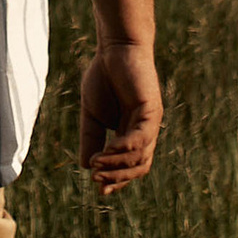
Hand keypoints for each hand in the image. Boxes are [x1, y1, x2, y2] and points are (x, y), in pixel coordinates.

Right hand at [78, 39, 163, 196]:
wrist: (115, 49)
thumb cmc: (104, 77)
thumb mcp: (92, 114)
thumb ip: (91, 138)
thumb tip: (86, 165)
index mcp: (132, 133)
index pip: (130, 165)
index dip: (117, 179)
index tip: (98, 188)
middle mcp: (145, 131)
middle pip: (138, 166)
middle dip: (117, 178)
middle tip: (97, 180)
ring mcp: (150, 122)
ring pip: (140, 156)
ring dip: (117, 165)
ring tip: (97, 166)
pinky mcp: (151, 110)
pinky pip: (140, 138)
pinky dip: (124, 148)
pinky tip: (107, 150)